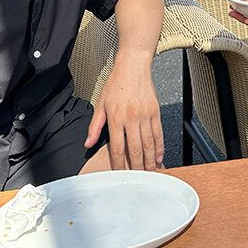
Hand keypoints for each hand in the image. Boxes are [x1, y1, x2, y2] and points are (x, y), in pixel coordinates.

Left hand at [85, 54, 163, 170]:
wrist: (133, 67)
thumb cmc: (116, 83)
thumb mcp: (101, 104)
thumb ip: (95, 126)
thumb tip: (88, 143)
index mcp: (116, 117)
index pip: (118, 147)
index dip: (119, 164)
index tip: (120, 174)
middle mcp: (131, 118)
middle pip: (135, 149)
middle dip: (137, 168)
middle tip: (138, 180)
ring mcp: (145, 115)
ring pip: (149, 144)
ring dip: (150, 161)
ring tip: (150, 173)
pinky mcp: (155, 112)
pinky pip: (158, 133)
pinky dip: (159, 147)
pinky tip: (159, 157)